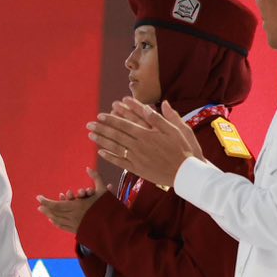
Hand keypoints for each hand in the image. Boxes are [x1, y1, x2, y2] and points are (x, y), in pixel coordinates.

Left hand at [34, 171, 108, 234]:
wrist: (115, 227)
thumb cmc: (109, 208)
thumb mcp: (103, 191)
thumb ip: (95, 178)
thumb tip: (88, 167)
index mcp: (77, 206)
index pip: (56, 204)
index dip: (46, 201)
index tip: (38, 198)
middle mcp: (73, 216)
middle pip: (55, 213)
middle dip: (46, 209)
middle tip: (39, 206)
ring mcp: (75, 225)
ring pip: (58, 221)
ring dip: (50, 216)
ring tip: (45, 212)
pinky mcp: (78, 231)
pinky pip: (64, 227)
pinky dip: (57, 223)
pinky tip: (54, 220)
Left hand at [86, 99, 203, 190]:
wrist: (187, 173)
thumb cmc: (185, 150)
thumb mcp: (179, 130)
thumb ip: (166, 118)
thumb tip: (161, 104)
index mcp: (148, 134)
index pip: (126, 123)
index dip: (112, 119)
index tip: (101, 114)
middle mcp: (140, 145)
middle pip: (117, 134)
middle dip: (102, 128)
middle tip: (89, 124)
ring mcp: (138, 157)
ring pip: (116, 147)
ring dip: (102, 140)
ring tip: (90, 135)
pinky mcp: (138, 169)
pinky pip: (120, 162)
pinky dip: (109, 157)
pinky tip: (100, 152)